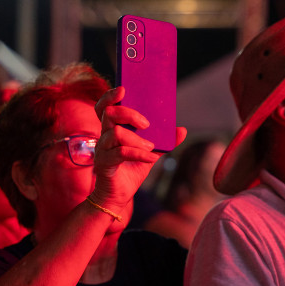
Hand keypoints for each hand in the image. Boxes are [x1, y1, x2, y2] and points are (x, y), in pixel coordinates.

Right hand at [90, 87, 186, 210]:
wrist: (118, 196)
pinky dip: (139, 154)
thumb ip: (164, 141)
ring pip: (116, 133)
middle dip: (129, 114)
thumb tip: (182, 129)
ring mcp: (102, 149)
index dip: (110, 96)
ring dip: (137, 138)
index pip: (105, 106)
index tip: (123, 89)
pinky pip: (121, 153)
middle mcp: (104, 136)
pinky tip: (151, 158)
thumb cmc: (131, 170)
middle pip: (109, 113)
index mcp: (112, 129)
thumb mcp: (150, 153)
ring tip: (150, 147)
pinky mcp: (104, 163)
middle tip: (146, 124)